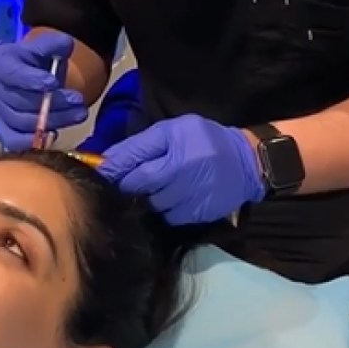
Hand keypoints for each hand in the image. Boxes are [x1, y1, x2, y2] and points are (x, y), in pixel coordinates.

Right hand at [0, 32, 88, 149]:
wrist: (28, 76)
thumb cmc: (35, 61)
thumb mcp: (45, 47)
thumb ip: (54, 44)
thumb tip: (66, 44)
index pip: (11, 73)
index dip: (31, 79)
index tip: (53, 83)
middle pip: (20, 102)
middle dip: (53, 103)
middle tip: (78, 101)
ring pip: (22, 122)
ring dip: (54, 120)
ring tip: (79, 114)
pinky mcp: (3, 129)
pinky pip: (13, 140)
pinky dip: (33, 141)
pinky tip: (55, 133)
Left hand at [97, 114, 266, 225]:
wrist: (247, 162)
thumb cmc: (205, 140)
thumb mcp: (174, 130)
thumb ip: (142, 144)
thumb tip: (108, 161)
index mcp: (176, 146)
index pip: (135, 162)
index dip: (114, 169)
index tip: (102, 174)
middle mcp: (184, 172)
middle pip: (141, 186)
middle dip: (130, 186)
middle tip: (129, 183)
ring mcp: (192, 195)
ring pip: (154, 205)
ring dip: (149, 199)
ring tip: (157, 190)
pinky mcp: (199, 213)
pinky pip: (171, 217)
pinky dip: (167, 210)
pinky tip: (175, 199)